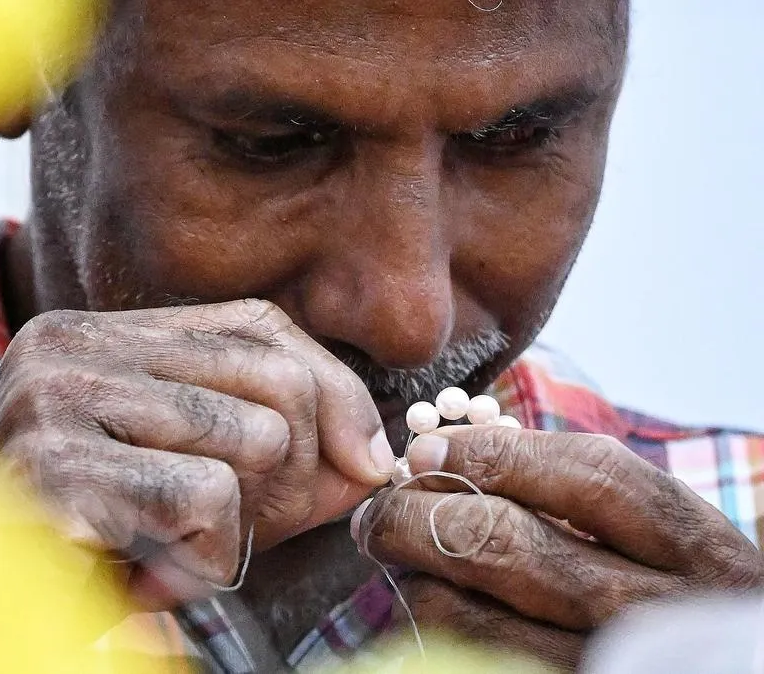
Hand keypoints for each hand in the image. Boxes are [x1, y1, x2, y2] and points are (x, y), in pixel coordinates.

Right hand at [0, 299, 395, 610]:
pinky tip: (142, 576)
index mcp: (96, 334)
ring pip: (248, 438)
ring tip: (169, 551)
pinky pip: (205, 500)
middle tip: (241, 529)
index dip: (331, 389)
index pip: (255, 323)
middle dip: (290, 472)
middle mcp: (68, 345)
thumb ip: (274, 455)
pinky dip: (199, 560)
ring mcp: (53, 398)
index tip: (364, 462)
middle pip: (267, 378)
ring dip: (234, 526)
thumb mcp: (183, 478)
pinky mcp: (53, 465)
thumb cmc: (81, 543)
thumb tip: (372, 458)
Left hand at [354, 426, 763, 670]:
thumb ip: (573, 484)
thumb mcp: (656, 531)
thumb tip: (451, 447)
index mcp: (689, 547)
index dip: (491, 453)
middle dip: (419, 512)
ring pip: (469, 612)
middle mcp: (651, 612)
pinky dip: (432, 620)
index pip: (586, 477)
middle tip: (381, 503)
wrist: (715, 672)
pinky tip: (431, 597)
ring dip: (415, 572)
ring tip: (398, 548)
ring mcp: (604, 664)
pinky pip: (465, 654)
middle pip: (507, 544)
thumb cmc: (666, 585)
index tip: (426, 445)